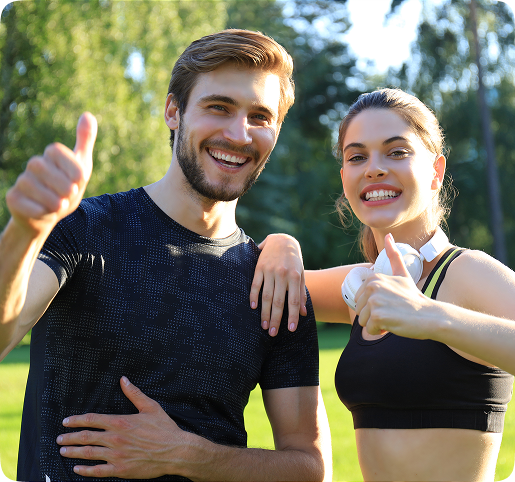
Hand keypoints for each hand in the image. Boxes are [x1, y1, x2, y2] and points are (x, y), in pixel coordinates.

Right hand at [6, 112, 96, 236]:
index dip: (73, 170)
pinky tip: (44, 211)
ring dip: (57, 203)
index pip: (59, 153)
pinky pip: (30, 207)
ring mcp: (22, 180)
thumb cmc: (68, 187)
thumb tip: (88, 114)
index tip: (79, 180)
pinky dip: (43, 212)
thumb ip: (85, 141)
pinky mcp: (13, 198)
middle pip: (52, 175)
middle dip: (67, 190)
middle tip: (69, 195)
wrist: (50, 213)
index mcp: (51, 154)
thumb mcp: (82, 165)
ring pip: (43, 193)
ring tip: (58, 204)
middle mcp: (34, 164)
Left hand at [57, 377, 192, 478]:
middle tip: (59, 438)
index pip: (92, 419)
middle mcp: (115, 438)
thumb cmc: (164, 428)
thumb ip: (134, 393)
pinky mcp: (121, 469)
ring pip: (88, 454)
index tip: (66, 421)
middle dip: (70, 437)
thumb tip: (123, 380)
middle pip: (86, 437)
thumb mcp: (150, 406)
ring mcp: (116, 455)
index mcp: (121, 422)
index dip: (77, 420)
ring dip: (73, 452)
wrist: (175, 450)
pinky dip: (85, 471)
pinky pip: (98, 471)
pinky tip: (77, 469)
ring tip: (63, 451)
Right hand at [250, 234, 306, 335]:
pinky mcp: (259, 267)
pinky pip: (255, 284)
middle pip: (278, 301)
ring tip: (263, 326)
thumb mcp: (300, 275)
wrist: (282, 240)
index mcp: (294, 276)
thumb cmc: (294, 261)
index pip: (294, 300)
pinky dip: (254, 296)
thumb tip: (303, 313)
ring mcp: (269, 270)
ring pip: (266, 296)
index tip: (291, 329)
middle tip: (272, 333)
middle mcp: (282, 274)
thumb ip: (301, 293)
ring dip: (264, 312)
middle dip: (275, 319)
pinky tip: (253, 307)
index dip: (292, 316)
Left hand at [355, 233, 429, 337]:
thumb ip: (393, 255)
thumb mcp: (403, 274)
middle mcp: (372, 287)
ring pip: (363, 321)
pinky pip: (369, 330)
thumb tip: (388, 235)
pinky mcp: (378, 316)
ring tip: (393, 317)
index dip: (374, 306)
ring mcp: (374, 301)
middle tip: (392, 311)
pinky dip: (380, 331)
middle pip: (360, 310)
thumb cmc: (415, 298)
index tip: (390, 303)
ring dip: (377, 324)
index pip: (360, 300)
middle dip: (374, 316)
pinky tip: (394, 324)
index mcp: (374, 278)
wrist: (430, 316)